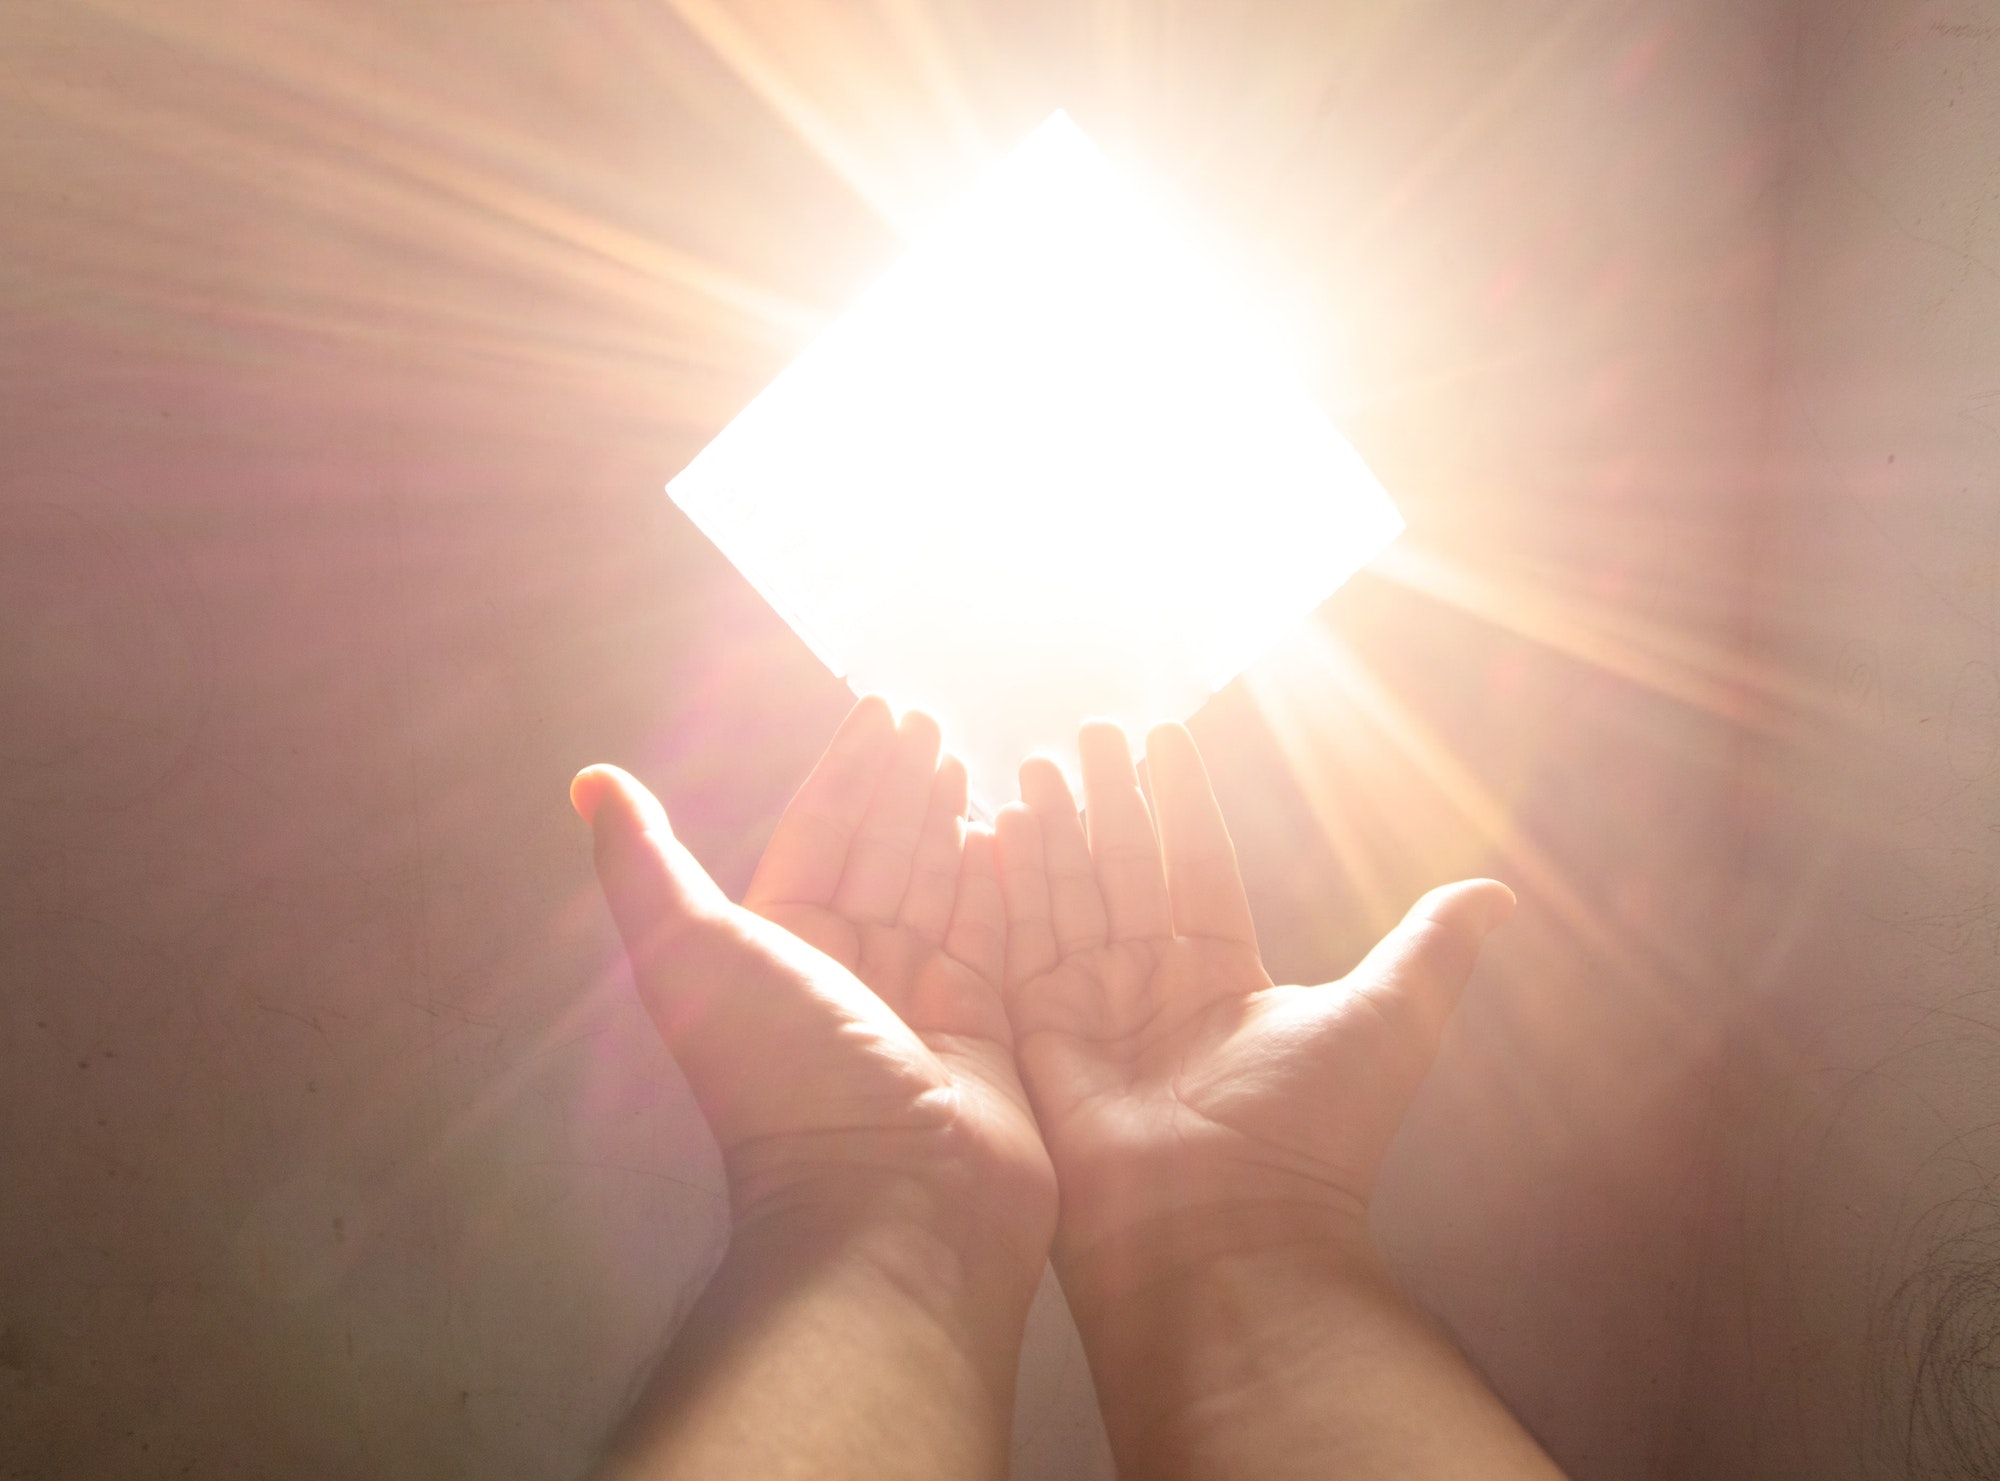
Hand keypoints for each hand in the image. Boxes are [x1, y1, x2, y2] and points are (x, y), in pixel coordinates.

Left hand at [573, 697, 1054, 1279]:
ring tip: (974, 759)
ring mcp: (920, 1003)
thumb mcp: (694, 951)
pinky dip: (1004, 882)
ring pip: (940, 889)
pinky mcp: (986, 1029)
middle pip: (882, 855)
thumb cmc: (785, 1073)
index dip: (849, 775)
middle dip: (905, 787)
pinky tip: (1015, 833)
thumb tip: (589, 782)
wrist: (889, 1201)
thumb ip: (647, 862)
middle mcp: (846, 973)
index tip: (882, 712)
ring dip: (952, 823)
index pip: (819, 837)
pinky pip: (997, 935)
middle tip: (934, 721)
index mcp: (776, 951)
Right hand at [994, 720, 1513, 1289]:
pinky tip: (997, 826)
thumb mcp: (1390, 1018)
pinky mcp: (1039, 1039)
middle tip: (1087, 729)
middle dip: (1106, 798)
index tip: (1162, 734)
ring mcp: (1093, 1012)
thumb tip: (1498, 892)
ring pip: (1067, 897)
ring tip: (1031, 761)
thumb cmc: (1315, 1132)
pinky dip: (1007, 887)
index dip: (1180, 801)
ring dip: (1050, 829)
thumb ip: (1430, 946)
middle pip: (1125, 870)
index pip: (1198, 865)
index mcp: (1227, 977)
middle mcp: (1155, 987)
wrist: (1228, 1233)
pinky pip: (1017, 946)